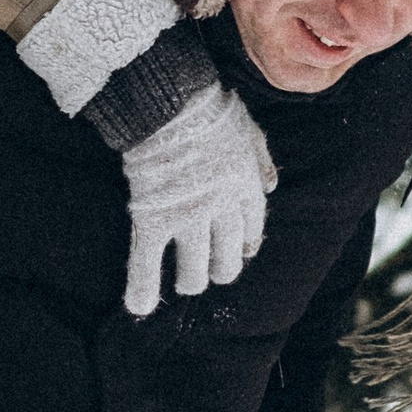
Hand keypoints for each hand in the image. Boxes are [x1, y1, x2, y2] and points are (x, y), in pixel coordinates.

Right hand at [120, 82, 276, 315]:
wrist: (172, 104)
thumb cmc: (208, 109)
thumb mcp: (249, 130)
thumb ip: (262, 160)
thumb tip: (273, 186)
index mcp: (245, 188)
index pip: (251, 230)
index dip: (245, 245)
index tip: (240, 253)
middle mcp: (221, 211)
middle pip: (225, 258)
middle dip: (219, 269)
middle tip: (209, 273)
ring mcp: (188, 219)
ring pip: (193, 270)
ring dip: (190, 281)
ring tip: (185, 284)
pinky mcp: (154, 220)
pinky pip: (148, 263)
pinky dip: (142, 287)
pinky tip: (139, 307)